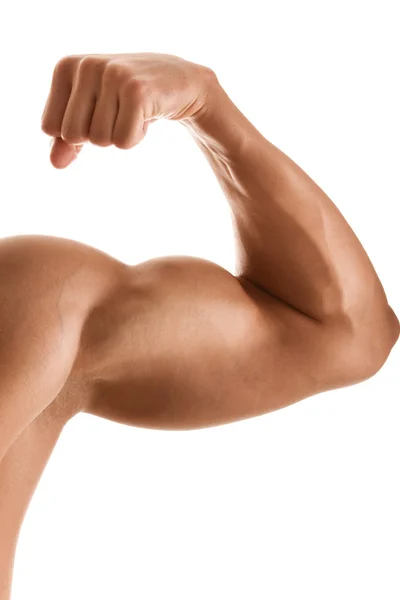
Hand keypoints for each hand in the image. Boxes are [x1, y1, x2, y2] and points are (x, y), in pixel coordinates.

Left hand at [41, 52, 214, 168]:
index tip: (99, 111)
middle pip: (72, 135)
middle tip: (118, 113)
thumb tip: (54, 164)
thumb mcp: (91, 116)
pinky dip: (136, 138)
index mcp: (66, 67)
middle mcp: (86, 66)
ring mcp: (112, 76)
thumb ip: (66, 140)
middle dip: (98, 136)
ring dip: (120, 135)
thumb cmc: (127, 100)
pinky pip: (123, 141)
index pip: (49, 128)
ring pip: (100, 140)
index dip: (77, 133)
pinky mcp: (137, 91)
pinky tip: (147, 115)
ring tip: (134, 112)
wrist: (179, 83)